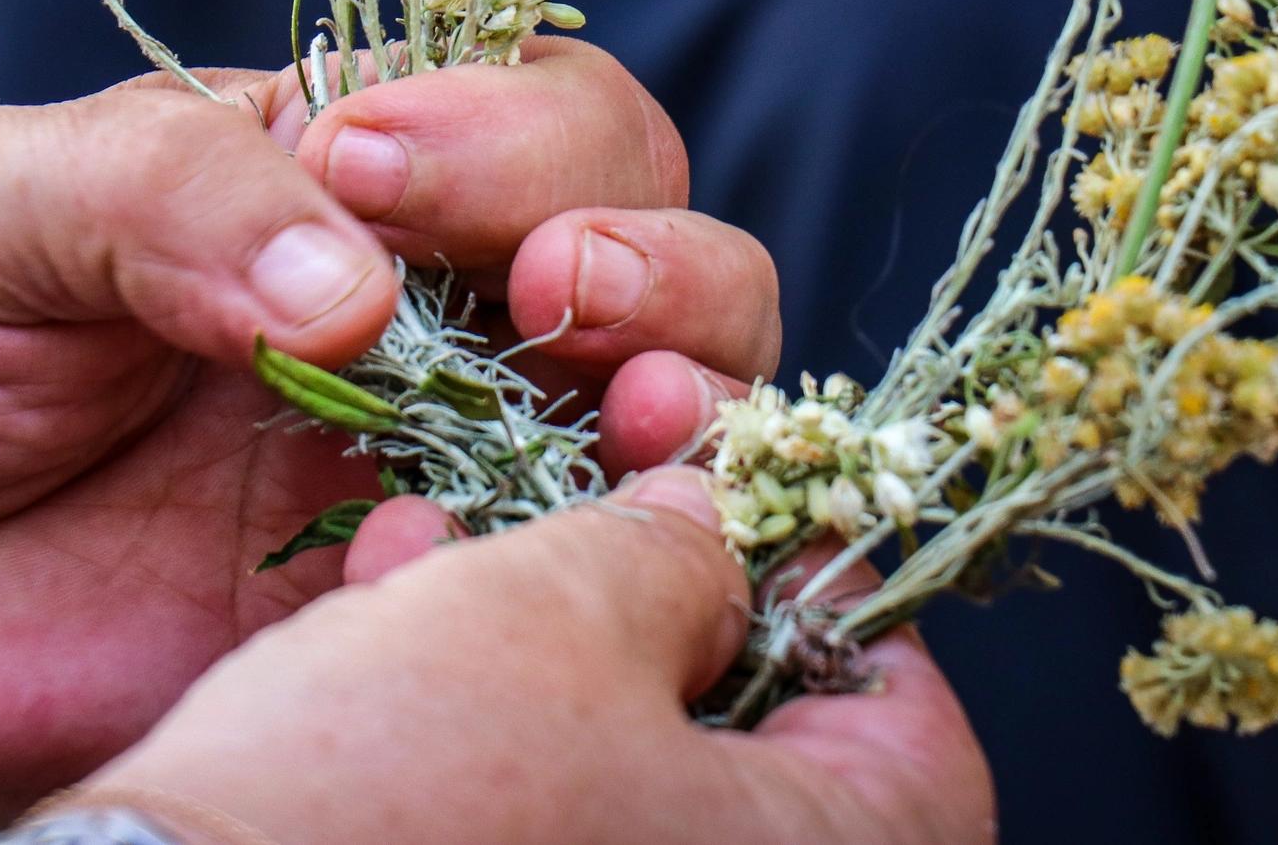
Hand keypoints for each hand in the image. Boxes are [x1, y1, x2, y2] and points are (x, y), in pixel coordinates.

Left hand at [0, 40, 775, 840]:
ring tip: (623, 418)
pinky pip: (500, 608)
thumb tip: (360, 283)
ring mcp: (366, 483)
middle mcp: (373, 323)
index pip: (526, 116)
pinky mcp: (318, 641)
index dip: (518, 132)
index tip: (383, 171)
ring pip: (625, 441)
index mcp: (298, 178)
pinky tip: (415, 570)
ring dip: (671, 411)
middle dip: (656, 261)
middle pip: (636, 262)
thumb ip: (165, 192)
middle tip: (558, 293)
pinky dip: (530, 580)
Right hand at [76, 466, 993, 844]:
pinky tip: (375, 617)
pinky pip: (518, 797)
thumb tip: (717, 516)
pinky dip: (467, 704)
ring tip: (425, 542)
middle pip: (749, 713)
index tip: (719, 480)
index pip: (902, 699)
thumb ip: (679, 537)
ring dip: (527, 619)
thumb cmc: (408, 785)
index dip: (810, 559)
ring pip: (614, 745)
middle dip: (639, 577)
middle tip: (566, 495)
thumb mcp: (566, 605)